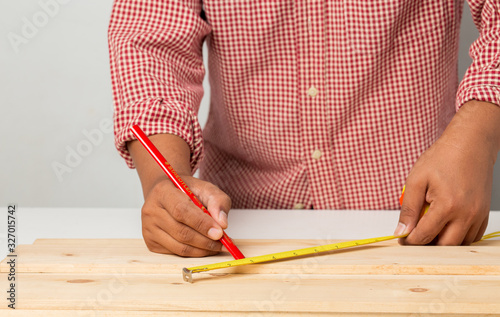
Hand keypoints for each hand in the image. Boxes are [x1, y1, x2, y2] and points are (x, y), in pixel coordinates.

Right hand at [141, 175, 230, 255]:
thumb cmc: (186, 191)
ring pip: (179, 247)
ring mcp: (148, 228)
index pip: (181, 211)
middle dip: (206, 240)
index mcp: (162, 191)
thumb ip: (218, 201)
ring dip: (202, 250)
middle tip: (223, 242)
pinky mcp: (151, 242)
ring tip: (216, 245)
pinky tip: (203, 246)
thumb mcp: (205, 188)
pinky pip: (175, 253)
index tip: (220, 232)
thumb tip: (222, 223)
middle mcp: (151, 210)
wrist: (168, 193)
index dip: (202, 224)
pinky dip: (193, 253)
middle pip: (181, 232)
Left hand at [396, 101, 499, 244]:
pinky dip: (458, 236)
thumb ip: (408, 208)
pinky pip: (472, 236)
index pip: (425, 235)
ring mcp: (478, 215)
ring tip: (429, 227)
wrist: (470, 144)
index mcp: (447, 206)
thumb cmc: (443, 158)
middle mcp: (467, 214)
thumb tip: (402, 230)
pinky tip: (445, 224)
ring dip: (444, 242)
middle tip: (414, 234)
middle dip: (427, 244)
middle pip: (445, 246)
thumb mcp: (416, 180)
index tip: (402, 239)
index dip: (410, 240)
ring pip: (460, 244)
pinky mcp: (484, 213)